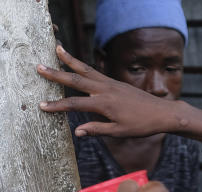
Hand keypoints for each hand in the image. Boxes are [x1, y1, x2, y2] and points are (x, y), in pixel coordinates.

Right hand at [37, 46, 201, 140]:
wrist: (162, 113)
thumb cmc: (142, 126)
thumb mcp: (119, 132)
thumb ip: (98, 130)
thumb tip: (78, 132)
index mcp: (104, 104)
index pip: (75, 104)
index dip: (57, 106)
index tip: (42, 106)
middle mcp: (105, 90)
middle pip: (76, 80)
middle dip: (56, 74)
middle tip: (39, 67)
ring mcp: (110, 83)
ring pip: (86, 70)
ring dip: (70, 60)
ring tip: (57, 49)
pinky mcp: (115, 82)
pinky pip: (95, 72)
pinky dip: (83, 66)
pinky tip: (76, 63)